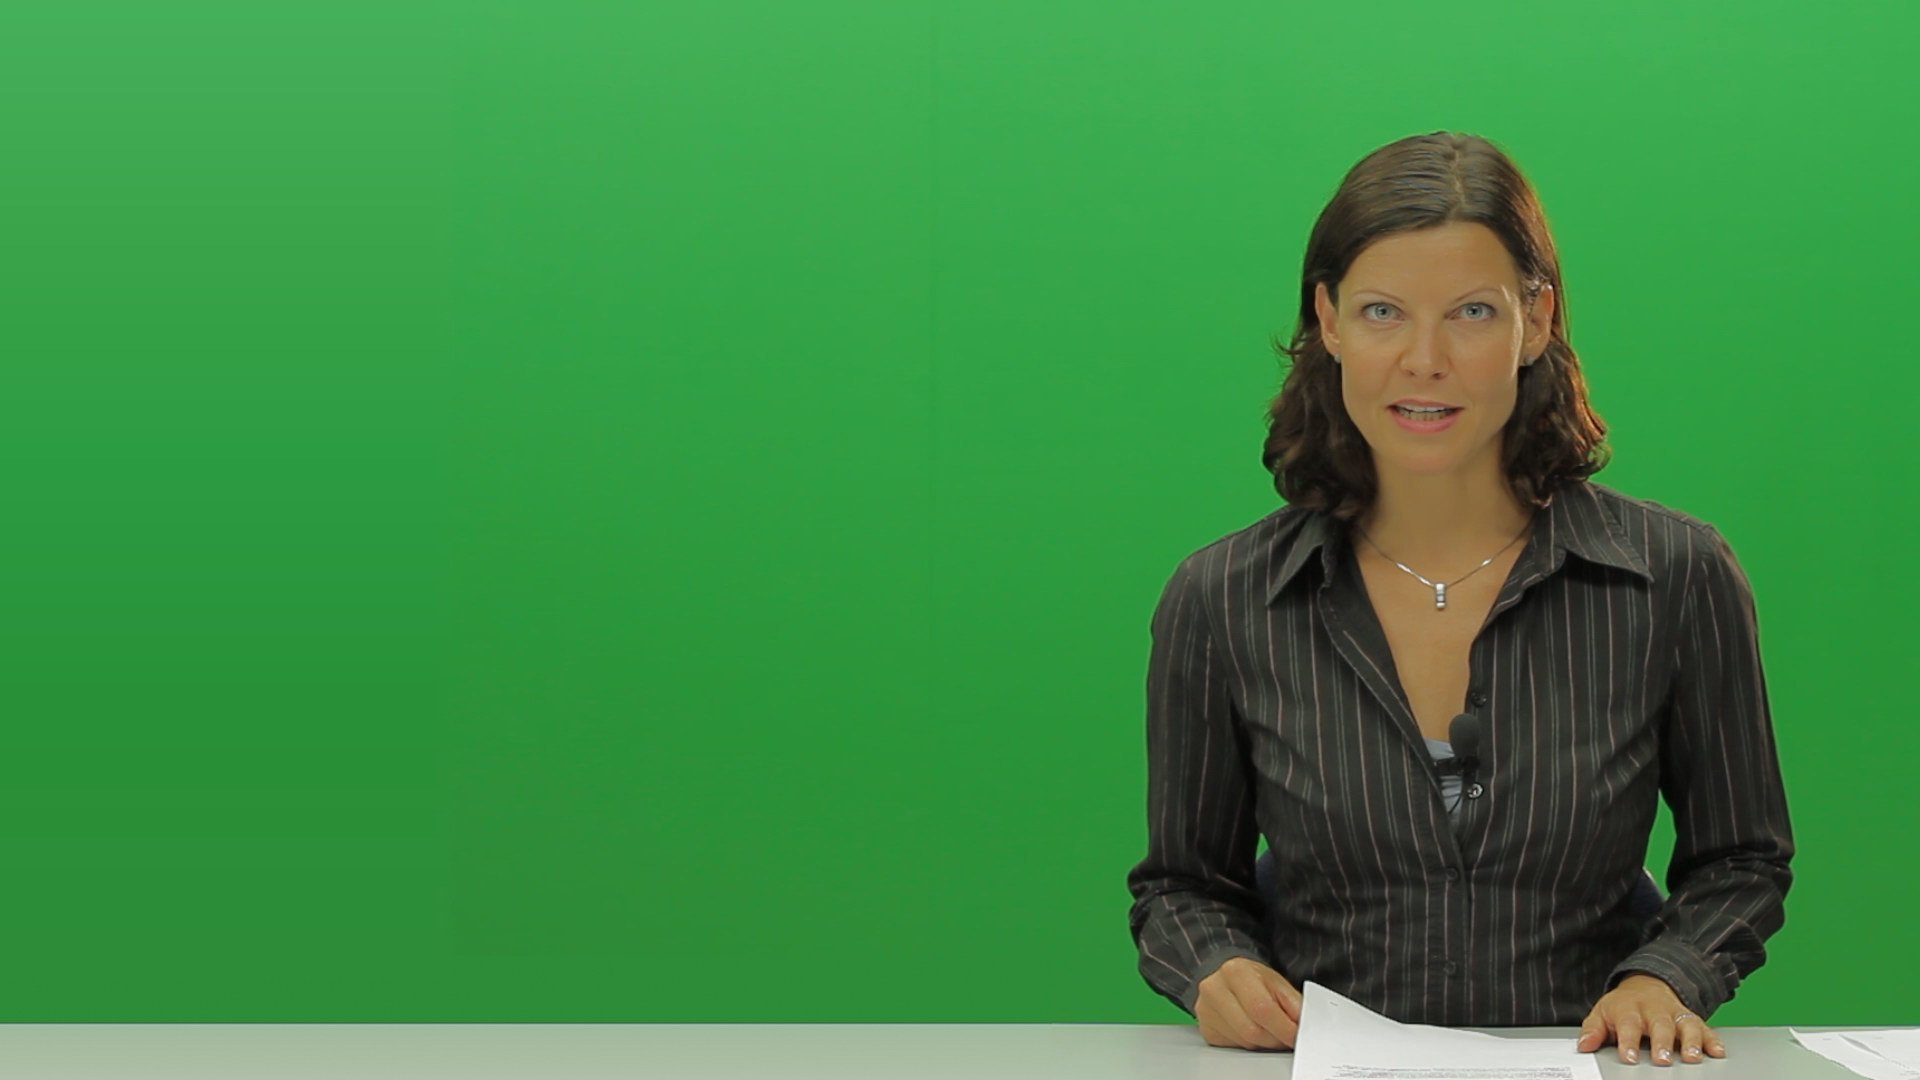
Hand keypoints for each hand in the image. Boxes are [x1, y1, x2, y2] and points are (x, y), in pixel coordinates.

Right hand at [1194, 956, 1302, 1050]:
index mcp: (1235, 971)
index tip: (1297, 1035)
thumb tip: (1303, 1024)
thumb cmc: (1254, 980)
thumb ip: (1293, 1003)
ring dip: (1263, 1042)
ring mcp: (1205, 1010)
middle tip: (1285, 1035)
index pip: (1262, 1009)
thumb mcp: (1277, 982)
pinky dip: (1250, 1043)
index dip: (1284, 1028)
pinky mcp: (1206, 1028)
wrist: (1229, 978)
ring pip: (1244, 1041)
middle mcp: (1214, 989)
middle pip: (1251, 1030)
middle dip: (1275, 1038)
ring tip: (1270, 1030)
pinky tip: (1252, 1029)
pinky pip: (1234, 1046)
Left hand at [1578, 973, 1726, 1065]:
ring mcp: (1675, 1013)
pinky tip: (1717, 1051)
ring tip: (1692, 1058)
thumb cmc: (1623, 1006)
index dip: (1628, 1040)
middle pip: (1660, 1024)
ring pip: (1685, 1025)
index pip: (1628, 1024)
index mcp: (1629, 1008)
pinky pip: (1705, 1027)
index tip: (1629, 1056)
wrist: (1646, 984)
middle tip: (1662, 1060)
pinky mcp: (1691, 1018)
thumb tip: (1584, 1045)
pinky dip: (1712, 1039)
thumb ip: (1593, 1029)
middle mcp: (1654, 1009)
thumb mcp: (1602, 1013)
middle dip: (1662, 1042)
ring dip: (1691, 1041)